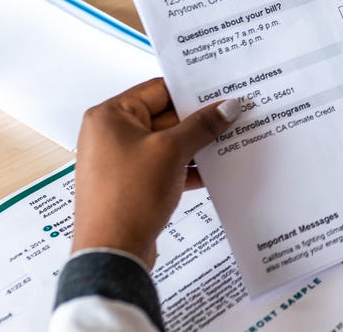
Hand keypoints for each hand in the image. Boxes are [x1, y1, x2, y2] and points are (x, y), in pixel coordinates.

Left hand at [72, 78, 239, 266]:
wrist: (113, 251)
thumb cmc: (128, 196)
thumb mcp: (171, 152)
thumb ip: (201, 126)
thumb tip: (227, 107)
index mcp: (110, 116)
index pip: (158, 90)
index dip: (192, 92)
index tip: (222, 93)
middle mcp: (110, 134)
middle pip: (164, 116)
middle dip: (198, 121)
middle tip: (232, 117)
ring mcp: (119, 160)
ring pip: (166, 143)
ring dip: (195, 145)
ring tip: (229, 141)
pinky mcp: (130, 183)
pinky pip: (163, 166)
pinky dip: (186, 166)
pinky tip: (214, 170)